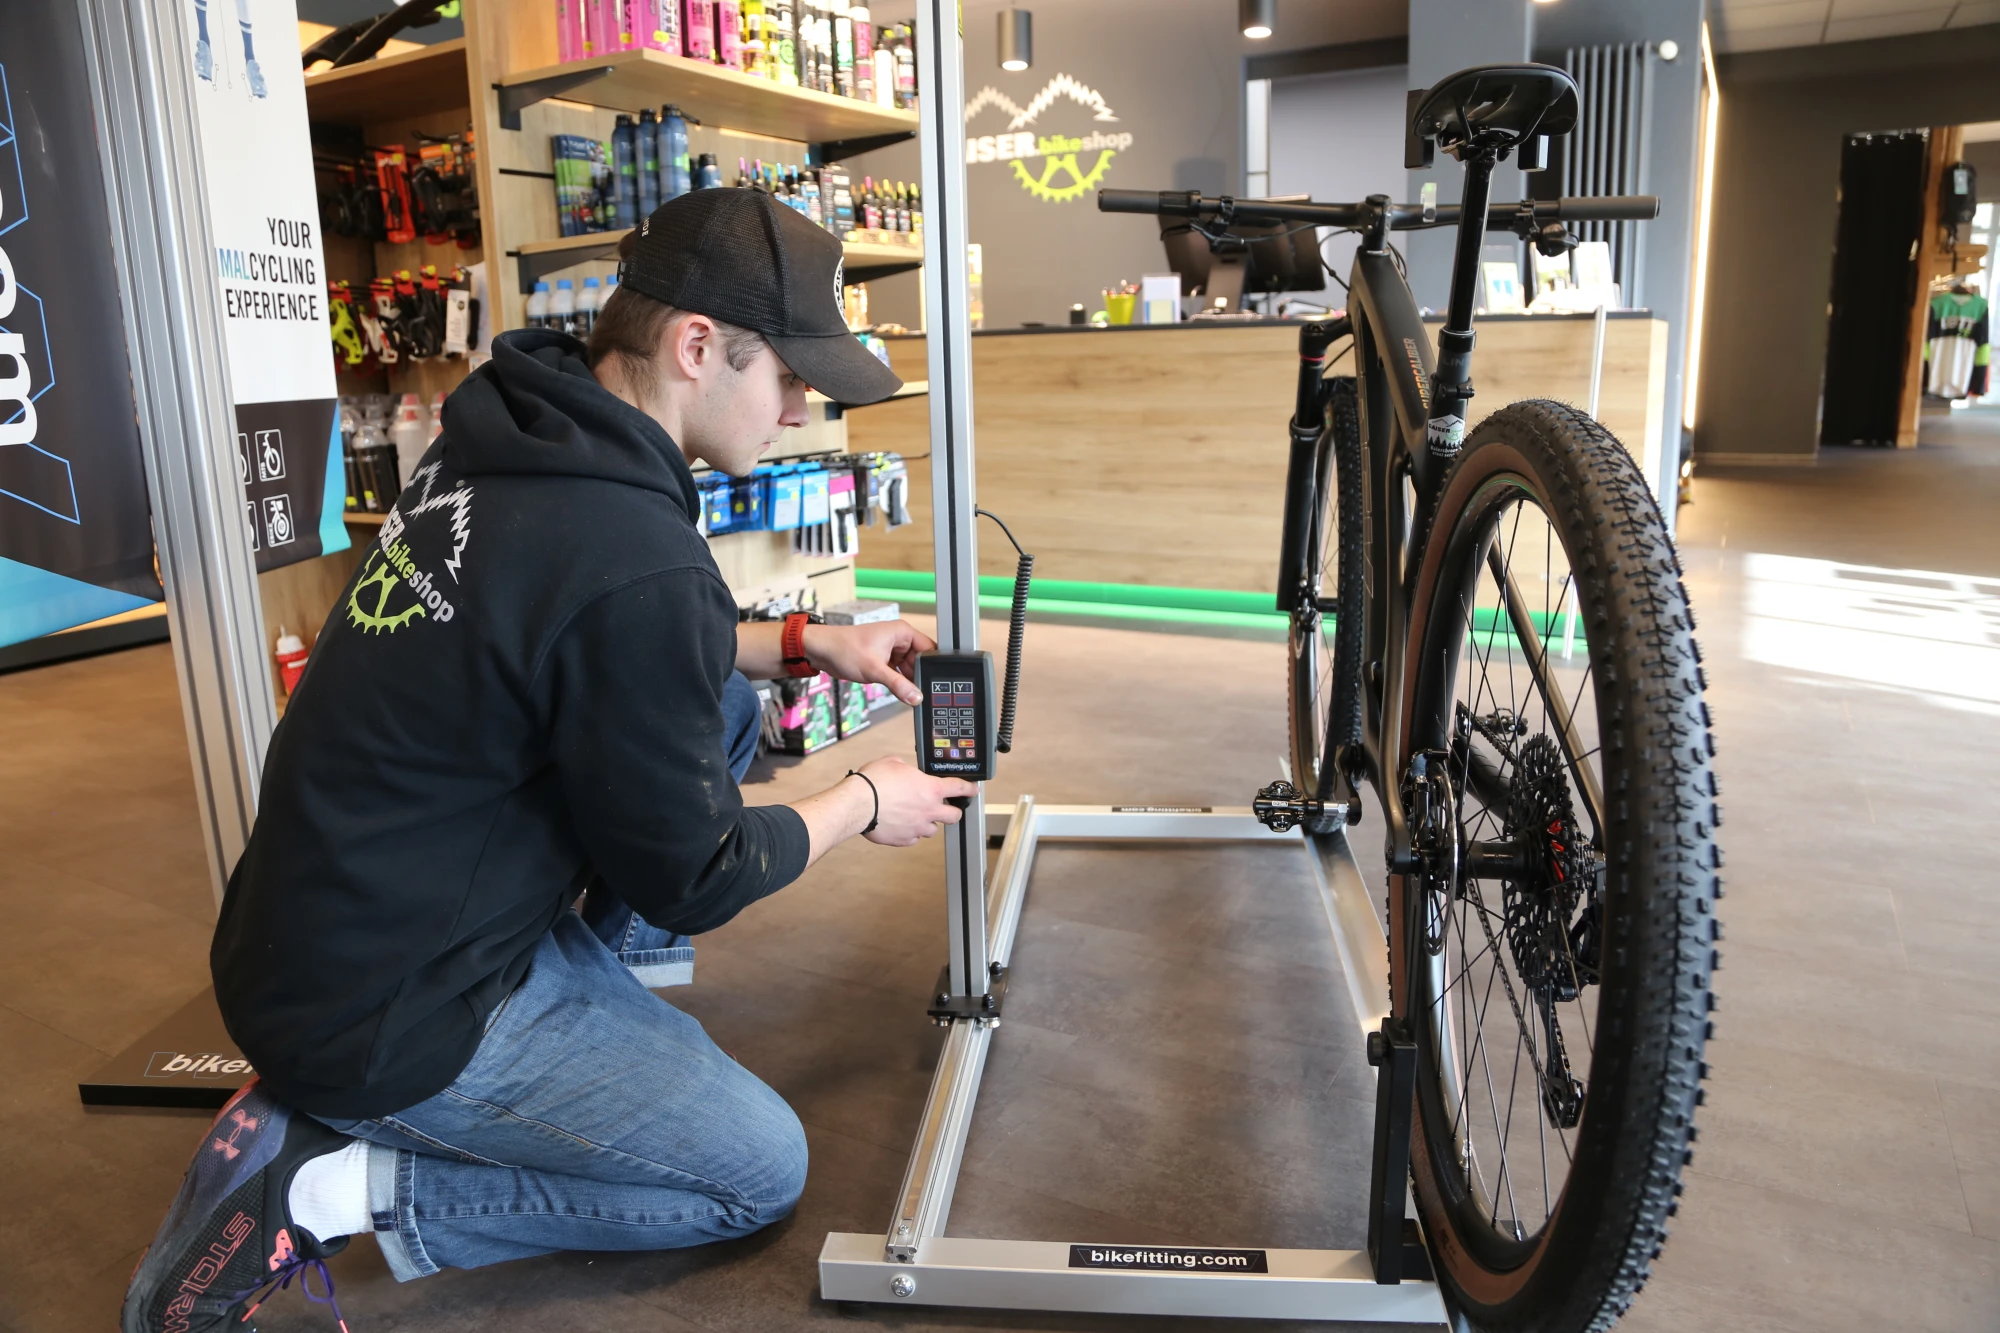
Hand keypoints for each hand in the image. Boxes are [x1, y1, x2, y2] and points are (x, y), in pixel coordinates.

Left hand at [803, 620, 932, 705]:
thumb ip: (898, 684)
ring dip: (908, 681)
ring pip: (910, 669)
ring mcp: (891, 650)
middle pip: (921, 661)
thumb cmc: (843, 649)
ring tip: (909, 693)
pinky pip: (898, 673)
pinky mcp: (883, 660)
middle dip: (920, 677)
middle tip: (922, 694)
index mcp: (902, 632)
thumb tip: (916, 697)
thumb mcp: (874, 669)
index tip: (936, 682)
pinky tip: (899, 691)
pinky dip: (898, 682)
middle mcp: (899, 639)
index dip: (933, 666)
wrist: (821, 651)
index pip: (929, 649)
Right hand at [853, 757, 977, 845]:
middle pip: (954, 816)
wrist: (857, 804)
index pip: (960, 787)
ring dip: (928, 823)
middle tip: (946, 807)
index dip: (970, 788)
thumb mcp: (893, 763)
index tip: (973, 789)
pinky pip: (913, 838)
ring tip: (915, 815)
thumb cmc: (873, 783)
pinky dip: (910, 833)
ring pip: (932, 830)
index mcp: (930, 789)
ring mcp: (918, 827)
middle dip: (952, 811)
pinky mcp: (904, 840)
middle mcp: (929, 810)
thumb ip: (907, 769)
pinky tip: (901, 824)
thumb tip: (906, 771)